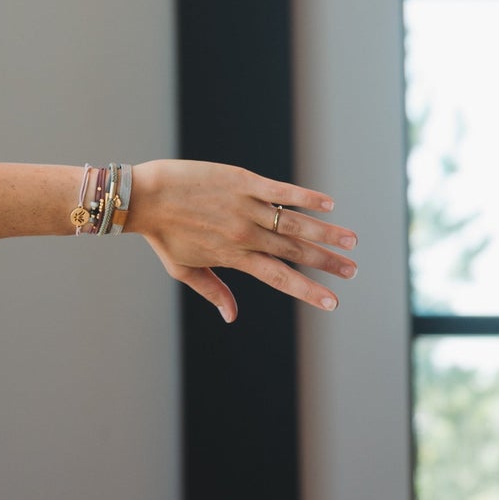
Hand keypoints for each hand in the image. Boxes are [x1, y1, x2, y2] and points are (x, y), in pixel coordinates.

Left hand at [129, 159, 358, 322]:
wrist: (145, 197)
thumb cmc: (163, 235)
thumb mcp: (184, 270)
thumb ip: (213, 291)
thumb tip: (232, 317)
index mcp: (234, 258)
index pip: (279, 278)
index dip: (308, 291)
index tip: (332, 303)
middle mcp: (245, 235)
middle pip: (295, 252)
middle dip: (327, 263)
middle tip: (353, 271)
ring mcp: (246, 207)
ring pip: (295, 223)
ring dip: (327, 233)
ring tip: (352, 242)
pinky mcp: (244, 182)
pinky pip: (282, 191)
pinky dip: (306, 197)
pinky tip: (330, 204)